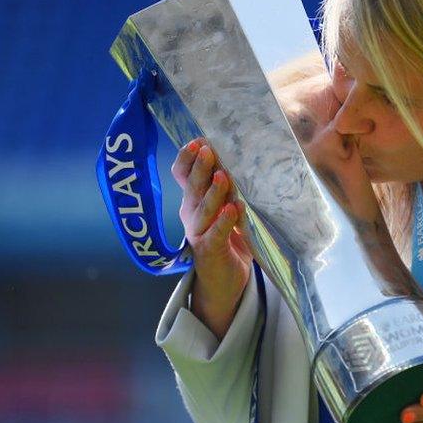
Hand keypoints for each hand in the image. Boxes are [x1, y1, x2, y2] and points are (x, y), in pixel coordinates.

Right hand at [172, 137, 252, 338]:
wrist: (225, 281)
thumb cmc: (228, 239)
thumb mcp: (225, 210)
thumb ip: (226, 190)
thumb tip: (239, 158)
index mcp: (192, 202)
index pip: (182, 176)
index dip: (187, 159)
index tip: (196, 141)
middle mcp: (190, 215)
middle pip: (192, 188)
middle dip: (200, 168)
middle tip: (207, 150)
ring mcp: (198, 233)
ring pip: (203, 210)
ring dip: (213, 193)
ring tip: (223, 177)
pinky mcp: (210, 251)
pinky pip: (216, 234)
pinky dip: (225, 221)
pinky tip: (233, 209)